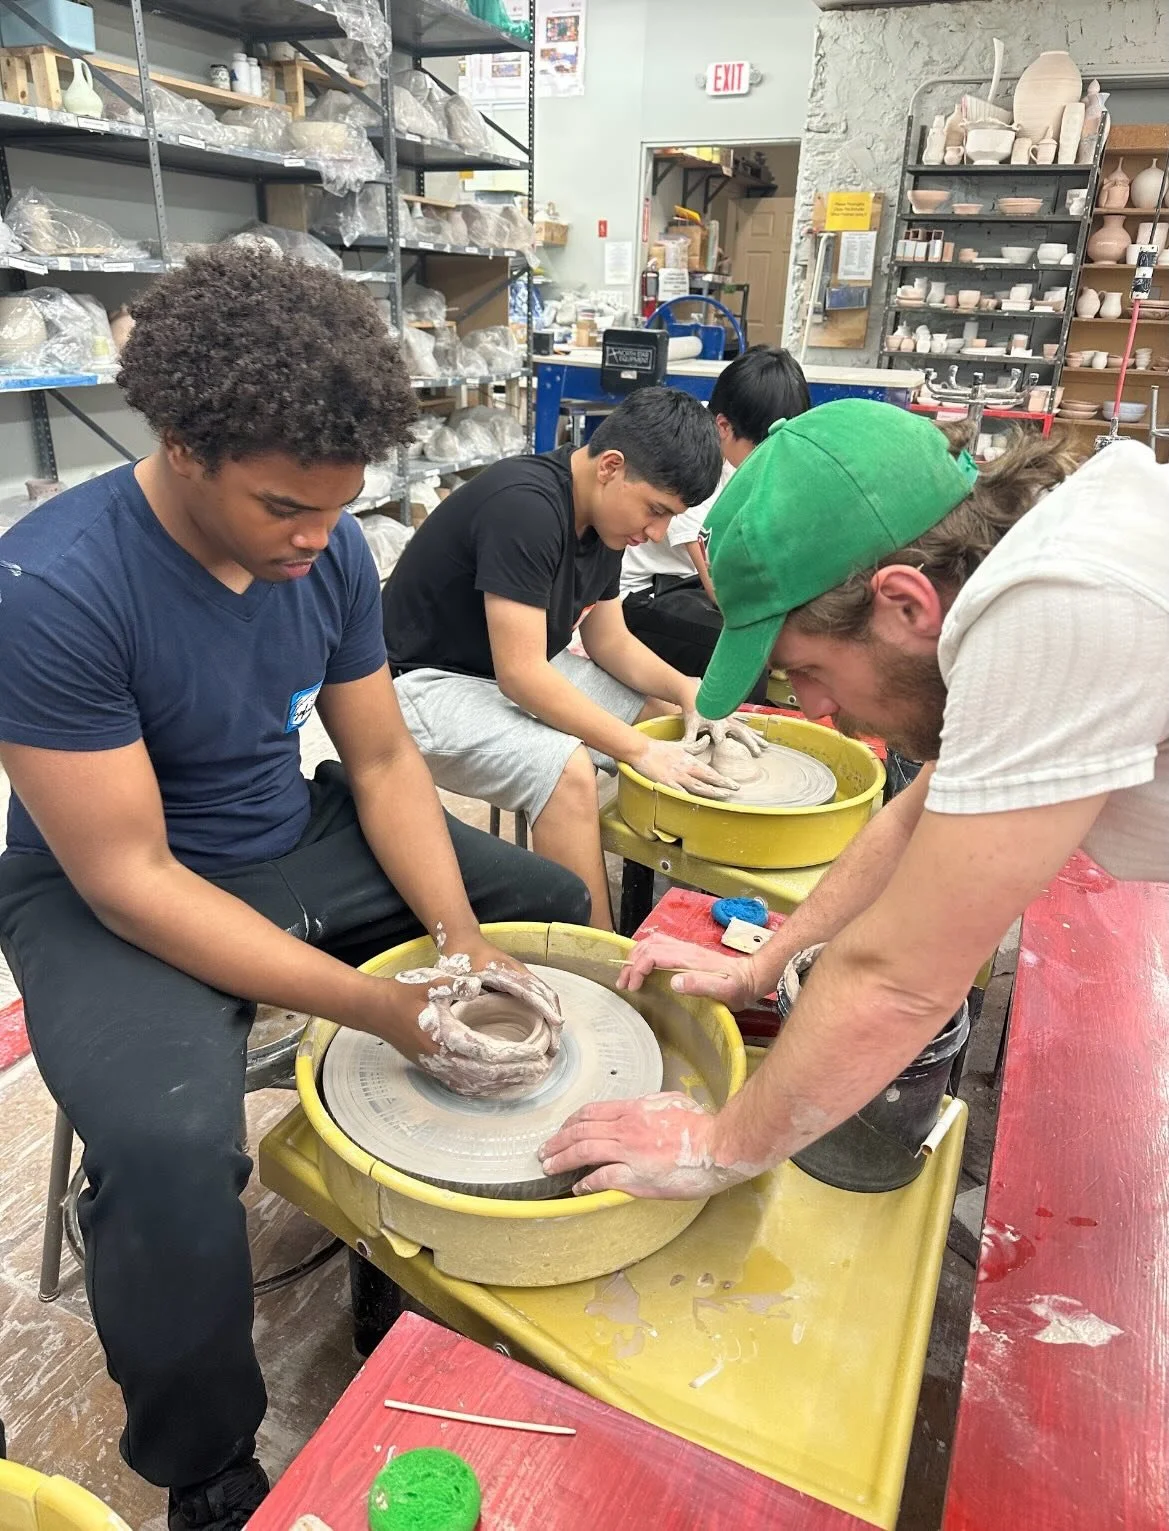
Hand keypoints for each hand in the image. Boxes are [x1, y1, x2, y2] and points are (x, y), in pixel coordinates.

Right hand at [391, 946, 562, 1096]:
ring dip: (503, 1084)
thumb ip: (455, 983)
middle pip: (486, 1074)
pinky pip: (463, 1085)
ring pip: (476, 1084)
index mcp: (444, 1036)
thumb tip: (477, 984)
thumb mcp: (431, 982)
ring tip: (528, 1080)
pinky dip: (484, 1088)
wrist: (375, 1010)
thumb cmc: (405, 993)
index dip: (514, 1055)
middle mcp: (441, 1058)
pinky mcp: (433, 1069)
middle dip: (516, 1074)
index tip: (537, 1054)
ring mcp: (436, 1067)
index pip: (487, 1052)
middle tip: (542, 1070)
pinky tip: (499, 1086)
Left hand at [538, 1093, 752, 1198]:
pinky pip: (601, 1178)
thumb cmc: (700, 1126)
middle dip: (557, 1141)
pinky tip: (578, 1187)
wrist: (716, 1146)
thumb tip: (638, 1108)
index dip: (571, 1121)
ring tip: (549, 1167)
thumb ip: (649, 1106)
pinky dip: (586, 1183)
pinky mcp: (636, 1176)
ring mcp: (629, 1153)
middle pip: (580, 1131)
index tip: (562, 1129)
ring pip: (584, 1152)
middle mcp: (626, 1129)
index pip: (591, 1113)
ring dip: (562, 1159)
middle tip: (544, 1151)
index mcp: (633, 1110)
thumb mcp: (671, 1102)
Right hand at [616, 933, 759, 1011]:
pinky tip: (643, 967)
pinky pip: (659, 946)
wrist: (752, 977)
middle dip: (631, 963)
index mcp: (689, 958)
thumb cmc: (738, 987)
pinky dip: (645, 954)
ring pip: (652, 942)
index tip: (633, 987)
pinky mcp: (686, 952)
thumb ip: (700, 985)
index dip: (638, 969)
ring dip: (636, 956)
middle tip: (624, 983)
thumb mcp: (723, 991)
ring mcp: (685, 949)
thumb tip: (673, 981)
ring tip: (629, 975)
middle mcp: (684, 949)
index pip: (654, 955)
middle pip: (648, 946)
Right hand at [633, 735, 737, 799]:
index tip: (734, 784)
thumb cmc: (661, 748)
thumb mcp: (681, 745)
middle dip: (721, 786)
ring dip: (710, 792)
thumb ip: (696, 746)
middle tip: (733, 792)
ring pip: (697, 787)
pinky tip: (697, 804)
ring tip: (722, 796)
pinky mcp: (666, 783)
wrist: (642, 750)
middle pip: (707, 780)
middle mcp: (686, 769)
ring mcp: (676, 777)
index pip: (710, 772)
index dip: (722, 779)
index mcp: (690, 760)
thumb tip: (707, 740)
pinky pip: (680, 793)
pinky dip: (689, 798)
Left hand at [681, 708, 767, 756]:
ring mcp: (730, 719)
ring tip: (766, 746)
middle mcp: (725, 720)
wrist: (696, 697)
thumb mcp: (690, 724)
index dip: (721, 738)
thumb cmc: (693, 712)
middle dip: (749, 742)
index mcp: (714, 722)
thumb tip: (689, 749)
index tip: (725, 745)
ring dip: (756, 738)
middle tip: (758, 753)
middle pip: (740, 731)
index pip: (718, 733)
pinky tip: (761, 735)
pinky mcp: (732, 718)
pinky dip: (753, 731)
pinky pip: (745, 726)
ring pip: (746, 729)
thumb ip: (690, 738)